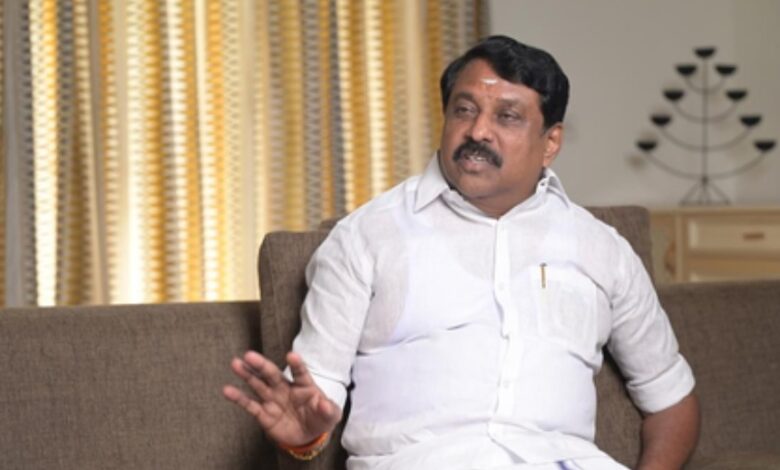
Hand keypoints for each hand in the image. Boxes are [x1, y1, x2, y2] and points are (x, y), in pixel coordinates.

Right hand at [223, 350, 341, 446]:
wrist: (308, 436)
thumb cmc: (320, 418)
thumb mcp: (330, 415)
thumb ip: (328, 409)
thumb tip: (323, 404)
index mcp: (304, 385)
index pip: (300, 372)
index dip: (296, 364)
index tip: (291, 356)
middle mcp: (285, 388)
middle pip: (272, 374)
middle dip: (261, 365)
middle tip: (249, 355)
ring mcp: (273, 400)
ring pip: (258, 384)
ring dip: (247, 375)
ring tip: (235, 363)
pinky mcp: (264, 414)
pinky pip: (250, 405)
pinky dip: (239, 398)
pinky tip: (227, 390)